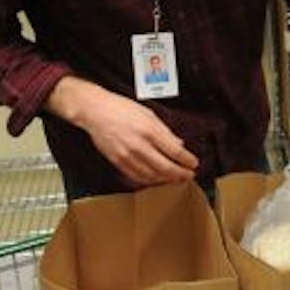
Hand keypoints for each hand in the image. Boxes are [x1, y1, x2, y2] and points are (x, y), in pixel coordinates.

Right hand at [44, 75, 197, 187]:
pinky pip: (137, 177)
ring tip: (175, 179)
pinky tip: (157, 179)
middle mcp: (139, 145)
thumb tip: (179, 144)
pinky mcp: (118, 162)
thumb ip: (165, 131)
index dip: (187, 161)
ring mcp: (128, 156)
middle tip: (189, 176)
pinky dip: (150, 181)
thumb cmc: (121, 109)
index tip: (194, 164)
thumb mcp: (148, 114)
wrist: (96, 112)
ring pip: (152, 176)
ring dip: (167, 180)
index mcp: (150, 130)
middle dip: (180, 174)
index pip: (175, 152)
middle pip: (166, 168)